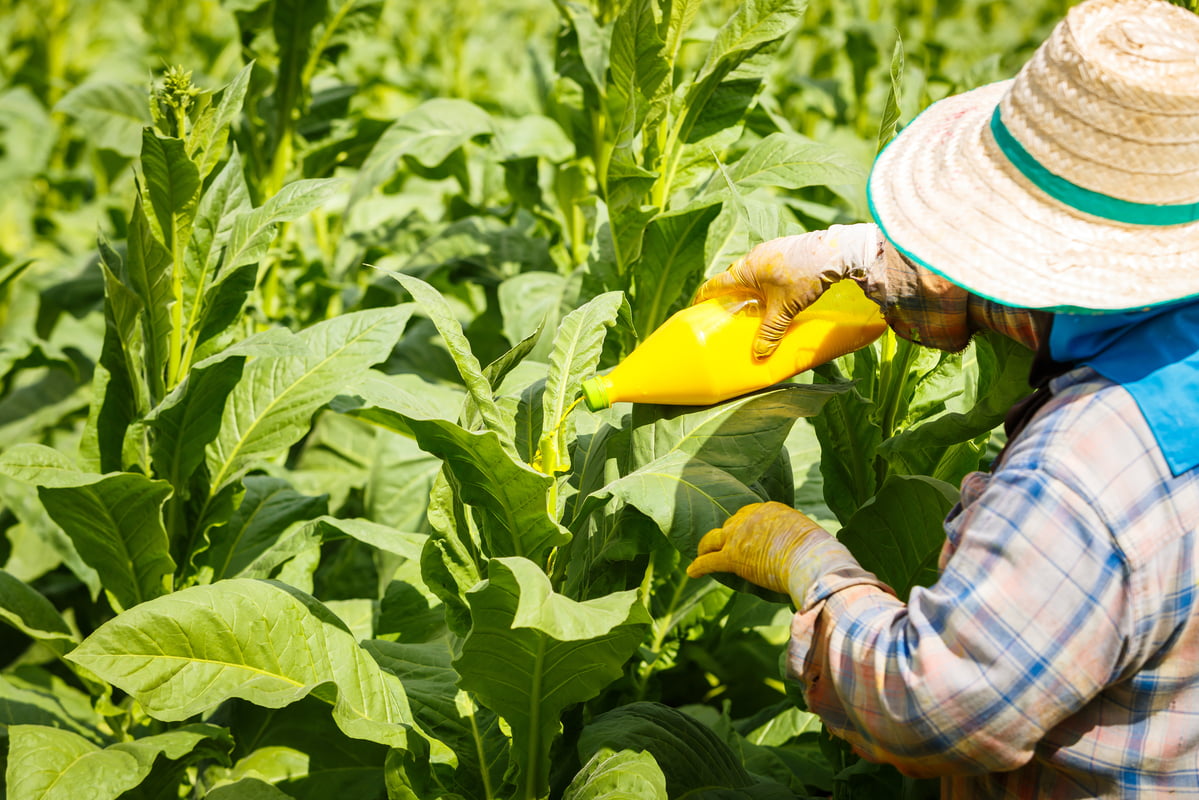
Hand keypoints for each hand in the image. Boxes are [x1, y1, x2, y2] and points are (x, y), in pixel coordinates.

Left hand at [687, 501, 876, 607]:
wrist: (814, 562)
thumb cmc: (822, 557)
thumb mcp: (813, 541)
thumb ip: (807, 544)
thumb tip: (831, 561)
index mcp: (772, 510)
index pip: (750, 514)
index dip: (744, 526)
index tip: (742, 534)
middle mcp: (752, 517)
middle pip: (731, 524)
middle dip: (726, 535)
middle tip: (723, 546)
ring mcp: (740, 536)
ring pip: (713, 538)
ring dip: (706, 546)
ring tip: (701, 554)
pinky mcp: (733, 556)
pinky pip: (709, 561)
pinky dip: (698, 566)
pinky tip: (691, 572)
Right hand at [694, 224, 884, 358]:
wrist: (834, 251)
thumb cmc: (804, 278)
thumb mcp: (785, 309)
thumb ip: (770, 331)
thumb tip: (758, 354)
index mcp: (745, 270)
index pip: (715, 284)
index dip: (704, 296)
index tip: (697, 307)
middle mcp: (753, 256)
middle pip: (733, 278)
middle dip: (729, 294)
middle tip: (729, 311)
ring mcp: (770, 250)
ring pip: (752, 272)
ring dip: (750, 287)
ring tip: (754, 304)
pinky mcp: (785, 249)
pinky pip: (767, 267)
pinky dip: (765, 280)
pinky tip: (777, 291)